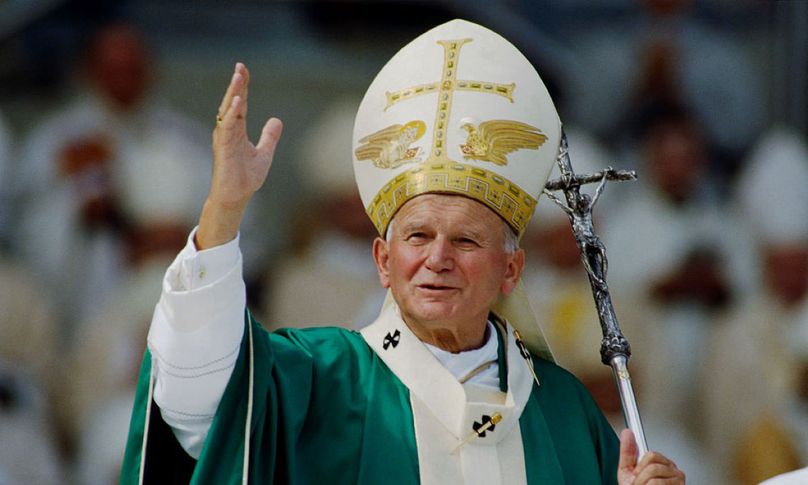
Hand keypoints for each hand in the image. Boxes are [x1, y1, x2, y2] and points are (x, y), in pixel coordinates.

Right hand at [197, 63, 282, 248]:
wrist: (237, 196)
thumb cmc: (246, 177)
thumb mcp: (264, 153)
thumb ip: (269, 137)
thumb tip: (276, 120)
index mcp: (237, 130)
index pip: (240, 103)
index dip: (242, 87)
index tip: (244, 70)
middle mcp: (228, 131)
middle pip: (232, 102)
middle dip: (236, 84)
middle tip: (240, 66)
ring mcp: (225, 138)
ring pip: (228, 111)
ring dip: (233, 93)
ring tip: (238, 76)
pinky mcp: (224, 148)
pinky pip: (227, 127)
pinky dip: (231, 113)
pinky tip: (236, 101)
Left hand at [618, 429, 684, 483]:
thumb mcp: (627, 471)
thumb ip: (627, 452)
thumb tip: (627, 433)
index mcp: (661, 463)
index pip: (651, 454)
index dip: (639, 466)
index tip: (635, 474)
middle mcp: (672, 470)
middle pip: (652, 464)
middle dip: (639, 477)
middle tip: (639, 484)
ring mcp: (678, 480)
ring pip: (654, 475)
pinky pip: (657, 483)